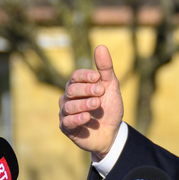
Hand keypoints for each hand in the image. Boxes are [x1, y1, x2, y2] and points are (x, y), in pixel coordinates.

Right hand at [58, 45, 124, 159]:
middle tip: (100, 93)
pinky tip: (87, 117)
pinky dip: (77, 118)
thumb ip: (105, 68)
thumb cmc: (109, 108)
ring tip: (97, 104)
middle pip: (71, 89)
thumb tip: (101, 46)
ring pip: (68, 105)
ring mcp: (66, 113)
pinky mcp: (67, 128)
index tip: (98, 77)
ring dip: (84, 104)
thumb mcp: (111, 86)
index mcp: (78, 86)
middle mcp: (68, 98)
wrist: (112, 133)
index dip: (85, 76)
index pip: (76, 76)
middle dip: (86, 90)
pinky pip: (67, 121)